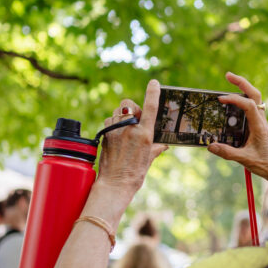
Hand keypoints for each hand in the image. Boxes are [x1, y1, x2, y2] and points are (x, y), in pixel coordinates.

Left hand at [97, 79, 166, 194]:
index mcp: (144, 134)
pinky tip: (116, 136)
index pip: (150, 107)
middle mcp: (129, 129)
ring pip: (116, 112)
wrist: (115, 185)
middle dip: (131, 108)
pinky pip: (108, 121)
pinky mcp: (105, 135)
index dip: (153, 93)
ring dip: (121, 117)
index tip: (154, 83)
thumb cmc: (134, 175)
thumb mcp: (149, 160)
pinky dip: (112, 125)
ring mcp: (115, 131)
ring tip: (124, 131)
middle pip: (128, 105)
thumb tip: (163, 144)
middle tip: (134, 120)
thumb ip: (156, 148)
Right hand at [208, 72, 267, 183]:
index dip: (235, 99)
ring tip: (229, 81)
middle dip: (242, 82)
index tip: (221, 99)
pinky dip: (243, 98)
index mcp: (259, 126)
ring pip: (255, 98)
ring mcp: (261, 121)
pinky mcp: (259, 124)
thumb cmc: (265, 164)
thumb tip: (210, 146)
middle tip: (227, 75)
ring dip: (243, 87)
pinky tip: (233, 100)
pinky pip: (252, 106)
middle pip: (255, 94)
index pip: (248, 105)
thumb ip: (227, 153)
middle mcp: (261, 120)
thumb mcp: (245, 159)